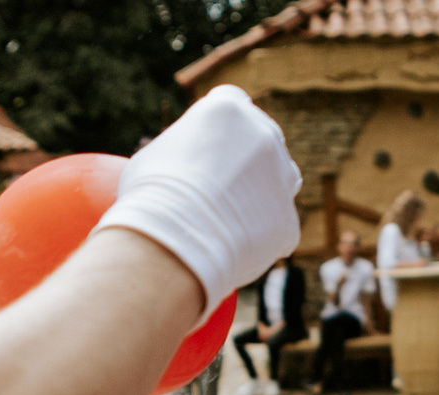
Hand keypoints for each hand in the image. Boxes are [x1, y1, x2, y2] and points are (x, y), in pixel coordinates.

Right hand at [98, 85, 302, 309]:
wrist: (173, 241)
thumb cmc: (149, 195)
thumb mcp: (155, 155)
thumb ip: (183, 151)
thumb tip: (180, 165)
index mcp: (228, 108)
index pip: (233, 104)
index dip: (222, 127)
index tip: (211, 144)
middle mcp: (263, 135)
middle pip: (261, 140)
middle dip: (245, 159)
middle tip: (220, 186)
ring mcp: (282, 178)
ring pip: (280, 180)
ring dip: (261, 192)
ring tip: (229, 216)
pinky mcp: (289, 220)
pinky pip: (276, 226)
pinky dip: (259, 236)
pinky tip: (232, 246)